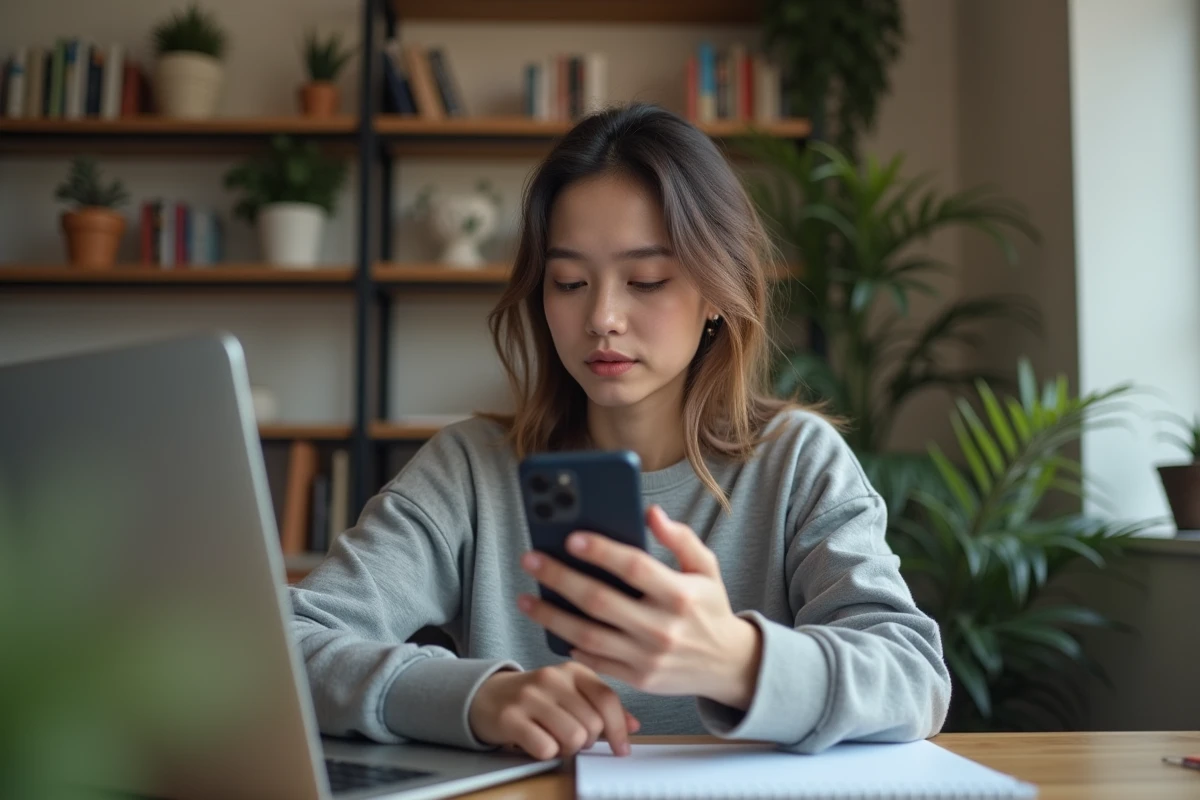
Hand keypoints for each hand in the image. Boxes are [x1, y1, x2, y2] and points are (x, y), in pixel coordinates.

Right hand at [467, 662, 640, 759]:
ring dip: (568, 749)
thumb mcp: (571, 694)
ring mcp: (529, 696)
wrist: (488, 696)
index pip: (607, 699)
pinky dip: (547, 753)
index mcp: (573, 670)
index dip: (619, 729)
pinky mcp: (510, 717)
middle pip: (592, 723)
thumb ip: (602, 707)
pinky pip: (546, 748)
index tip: (621, 749)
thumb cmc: (537, 698)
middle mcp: (552, 677)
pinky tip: (538, 741)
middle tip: (574, 738)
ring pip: (573, 736)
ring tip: (557, 740)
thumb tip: (633, 726)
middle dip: (588, 740)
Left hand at [518, 505, 762, 708]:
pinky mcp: (639, 679)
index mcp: (681, 594)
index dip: (601, 551)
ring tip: (525, 597)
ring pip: (588, 635)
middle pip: (600, 601)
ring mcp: (648, 657)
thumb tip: (650, 513)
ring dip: (550, 616)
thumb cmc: (710, 608)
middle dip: (559, 578)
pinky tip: (552, 626)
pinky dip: (571, 645)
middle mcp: (663, 627)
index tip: (570, 537)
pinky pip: (596, 661)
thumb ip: (680, 539)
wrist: (728, 665)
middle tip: (531, 560)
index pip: (634, 568)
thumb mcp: (706, 568)